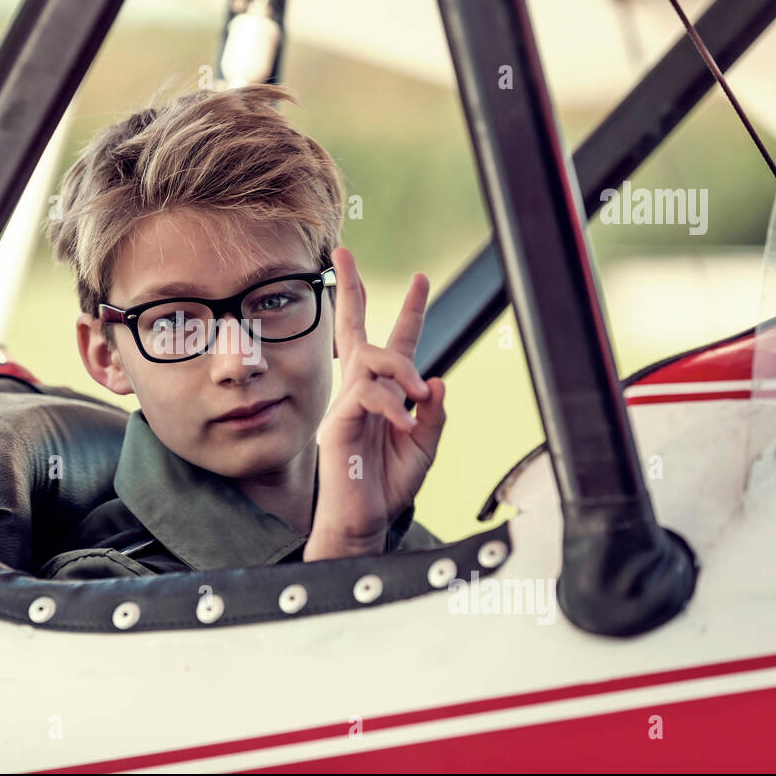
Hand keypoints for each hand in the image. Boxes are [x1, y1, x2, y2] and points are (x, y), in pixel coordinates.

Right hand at [304, 247, 445, 560]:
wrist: (363, 521)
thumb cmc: (388, 487)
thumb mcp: (425, 448)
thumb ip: (433, 415)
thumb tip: (437, 380)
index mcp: (385, 395)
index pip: (395, 343)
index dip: (409, 311)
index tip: (421, 278)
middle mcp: (361, 392)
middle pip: (353, 329)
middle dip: (349, 289)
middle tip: (343, 254)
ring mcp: (345, 405)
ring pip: (369, 358)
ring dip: (400, 369)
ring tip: (418, 395)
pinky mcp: (337, 424)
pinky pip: (365, 395)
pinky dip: (391, 405)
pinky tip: (404, 423)